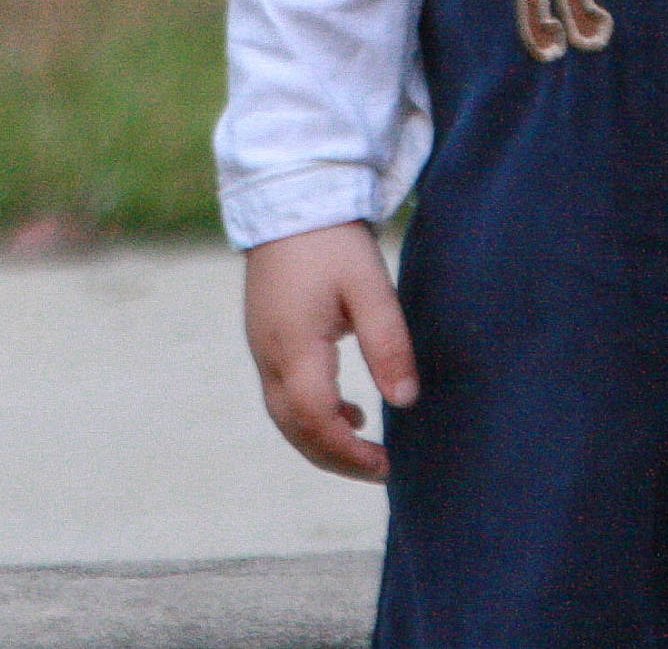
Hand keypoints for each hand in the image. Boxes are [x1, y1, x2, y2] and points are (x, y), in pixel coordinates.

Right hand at [243, 221, 418, 480]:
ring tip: (366, 450)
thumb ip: (387, 343)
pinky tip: (347, 412)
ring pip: (285, 416)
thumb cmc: (332, 239)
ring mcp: (262, 348)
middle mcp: (270, 355)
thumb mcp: (369, 286)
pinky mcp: (265, 338)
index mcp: (295, 346)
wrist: (289, 198)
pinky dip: (311, 416)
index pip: (316, 420)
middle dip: (336, 459)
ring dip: (322, 441)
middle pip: (295, 429)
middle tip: (381, 469)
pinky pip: (283, 394)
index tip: (387, 465)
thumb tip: (406, 402)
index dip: (350, 453)